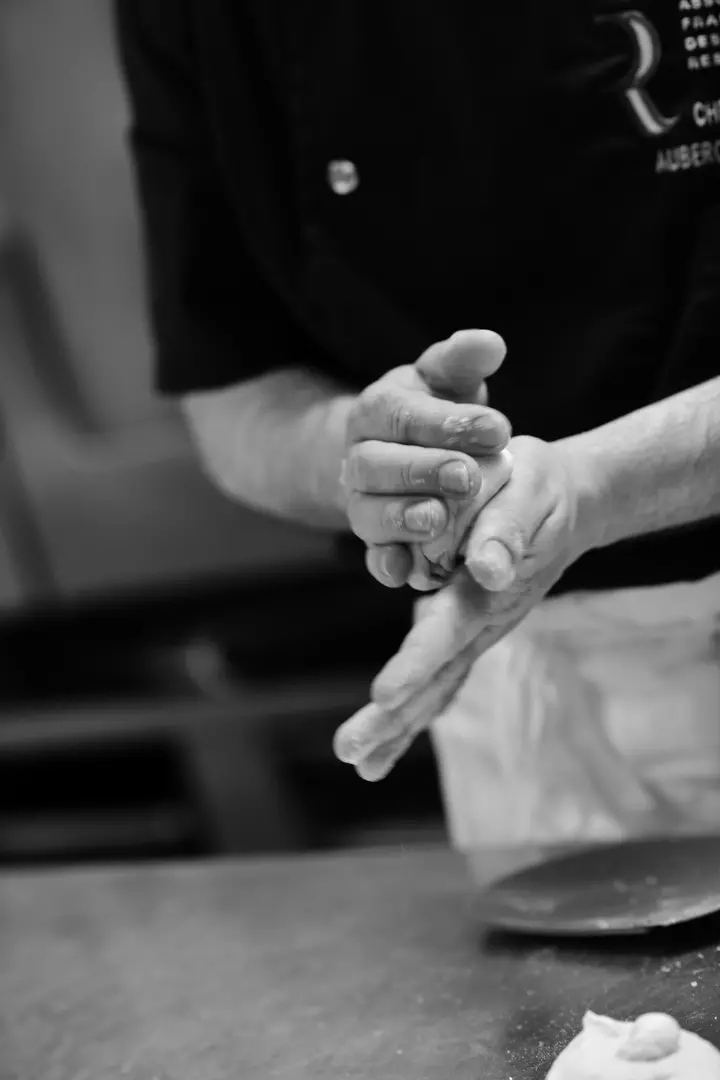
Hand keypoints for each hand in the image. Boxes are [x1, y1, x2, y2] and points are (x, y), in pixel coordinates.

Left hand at [333, 435, 600, 779]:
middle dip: (393, 719)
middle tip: (350, 752)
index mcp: (490, 593)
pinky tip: (386, 736)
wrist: (569, 501)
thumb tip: (490, 570)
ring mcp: (478, 632)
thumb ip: (507, 531)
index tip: (383, 696)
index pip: (448, 633)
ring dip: (397, 726)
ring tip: (360, 763)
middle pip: (435, 679)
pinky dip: (414, 708)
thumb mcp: (527, 493)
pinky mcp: (469, 630)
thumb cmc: (540, 490)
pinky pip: (439, 675)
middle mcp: (483, 623)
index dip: (416, 663)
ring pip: (435, 687)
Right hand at [344, 329, 511, 589]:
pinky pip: (370, 554)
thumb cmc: (434, 411)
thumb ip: (463, 360)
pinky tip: (406, 571)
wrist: (400, 453)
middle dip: (422, 471)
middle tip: (467, 477)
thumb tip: (491, 343)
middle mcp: (358, 456)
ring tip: (438, 520)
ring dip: (401, 518)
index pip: (401, 413)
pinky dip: (384, 564)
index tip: (496, 429)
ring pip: (367, 512)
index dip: (445, 422)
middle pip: (376, 464)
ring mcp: (360, 500)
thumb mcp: (447, 379)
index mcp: (375, 410)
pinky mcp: (372, 539)